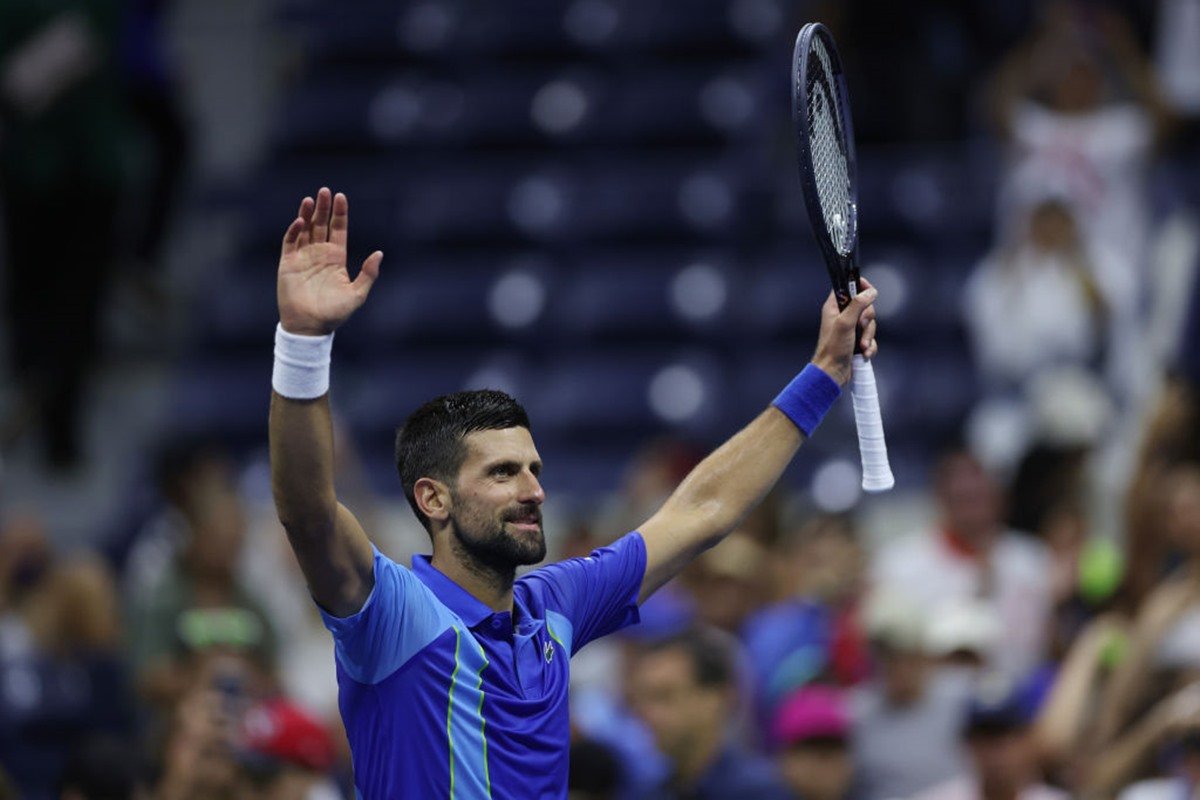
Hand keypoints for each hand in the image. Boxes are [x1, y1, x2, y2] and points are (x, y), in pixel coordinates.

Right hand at [278, 187, 382, 334]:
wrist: (310, 327)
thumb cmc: (334, 314)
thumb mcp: (357, 294)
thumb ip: (368, 274)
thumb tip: (379, 254)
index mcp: (336, 258)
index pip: (338, 229)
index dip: (340, 213)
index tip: (341, 196)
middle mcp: (319, 254)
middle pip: (321, 224)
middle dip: (323, 208)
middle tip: (324, 190)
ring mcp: (303, 257)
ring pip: (305, 229)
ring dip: (307, 214)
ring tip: (310, 199)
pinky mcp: (288, 263)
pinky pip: (290, 242)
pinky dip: (294, 230)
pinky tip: (300, 221)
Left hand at [810, 277, 877, 386]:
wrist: (832, 372)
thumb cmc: (833, 348)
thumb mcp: (845, 323)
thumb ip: (857, 304)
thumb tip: (870, 292)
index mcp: (834, 307)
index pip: (847, 287)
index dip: (859, 285)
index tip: (869, 290)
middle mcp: (842, 316)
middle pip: (864, 306)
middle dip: (867, 319)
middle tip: (860, 326)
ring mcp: (850, 329)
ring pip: (869, 323)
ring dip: (868, 335)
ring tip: (861, 345)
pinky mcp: (857, 341)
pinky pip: (870, 337)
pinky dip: (870, 345)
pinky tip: (864, 352)